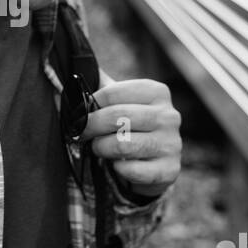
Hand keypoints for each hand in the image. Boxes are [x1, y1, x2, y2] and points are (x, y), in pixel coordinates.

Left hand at [78, 78, 180, 198]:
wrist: (155, 162)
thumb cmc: (132, 126)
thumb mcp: (122, 102)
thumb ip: (102, 87)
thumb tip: (75, 77)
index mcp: (157, 92)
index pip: (113, 92)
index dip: (91, 103)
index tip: (81, 113)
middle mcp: (169, 116)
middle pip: (117, 117)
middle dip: (92, 126)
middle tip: (82, 133)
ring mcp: (172, 144)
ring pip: (123, 145)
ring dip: (102, 148)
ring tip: (99, 148)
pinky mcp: (170, 170)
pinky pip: (133, 170)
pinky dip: (118, 169)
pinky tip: (118, 165)